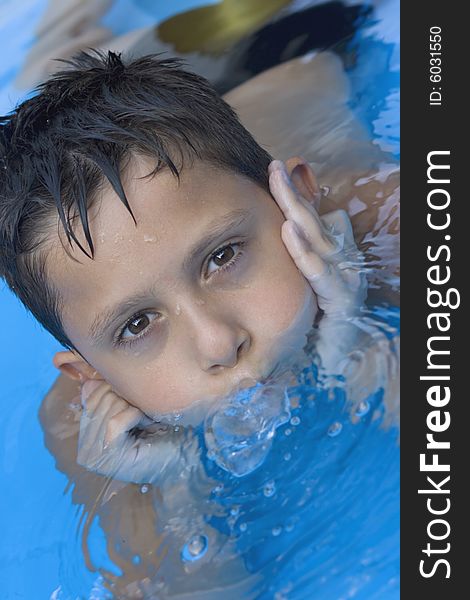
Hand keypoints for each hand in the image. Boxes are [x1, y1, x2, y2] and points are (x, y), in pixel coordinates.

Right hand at [77, 380, 199, 482]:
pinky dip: (135, 416)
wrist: (185, 459)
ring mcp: (93, 456)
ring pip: (107, 407)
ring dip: (134, 408)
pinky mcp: (108, 457)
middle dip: (127, 399)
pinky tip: (148, 425)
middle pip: (99, 398)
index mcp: (87, 437)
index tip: (136, 402)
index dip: (117, 389)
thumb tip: (90, 381)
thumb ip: (109, 398)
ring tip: (148, 421)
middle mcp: (85, 450)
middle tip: (145, 415)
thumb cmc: (164, 433)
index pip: (90, 395)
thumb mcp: (132, 411)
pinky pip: (115, 421)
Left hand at [268, 159, 366, 372]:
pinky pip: (320, 273)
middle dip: (292, 193)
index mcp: (329, 253)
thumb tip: (277, 230)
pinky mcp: (344, 300)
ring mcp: (345, 277)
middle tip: (273, 167)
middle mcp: (340, 260)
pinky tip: (289, 231)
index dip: (294, 194)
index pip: (311, 217)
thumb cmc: (315, 323)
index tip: (274, 168)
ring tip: (279, 185)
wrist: (335, 362)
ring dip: (298, 211)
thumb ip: (293, 258)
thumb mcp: (301, 285)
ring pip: (318, 239)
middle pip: (313, 220)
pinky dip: (305, 252)